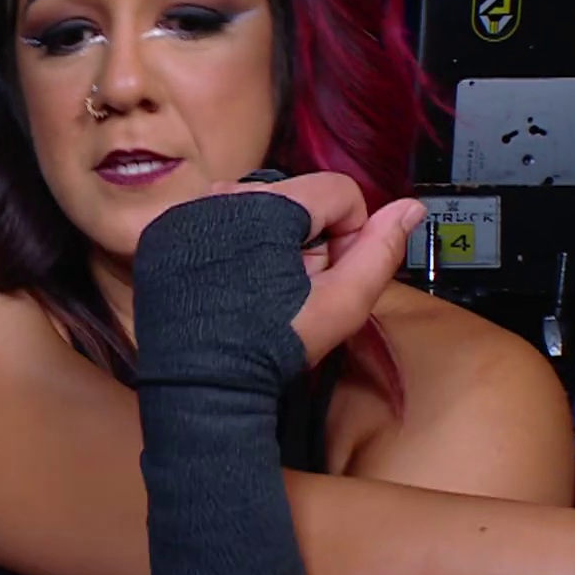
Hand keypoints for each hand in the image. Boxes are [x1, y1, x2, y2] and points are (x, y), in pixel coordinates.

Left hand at [208, 172, 424, 364]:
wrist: (200, 384)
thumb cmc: (270, 346)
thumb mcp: (341, 304)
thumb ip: (380, 252)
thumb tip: (409, 209)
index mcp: (271, 205)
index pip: (338, 191)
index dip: (347, 235)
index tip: (327, 274)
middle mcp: (224, 196)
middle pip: (296, 196)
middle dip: (306, 238)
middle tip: (292, 287)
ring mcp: (188, 211)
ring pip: (255, 205)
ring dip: (268, 239)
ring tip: (260, 288)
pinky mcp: (164, 231)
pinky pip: (215, 218)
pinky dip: (229, 244)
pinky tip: (229, 284)